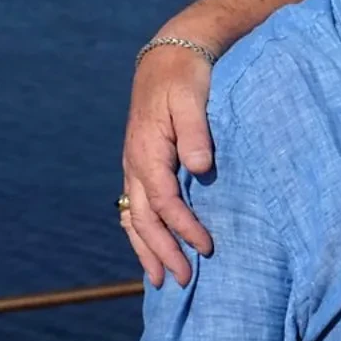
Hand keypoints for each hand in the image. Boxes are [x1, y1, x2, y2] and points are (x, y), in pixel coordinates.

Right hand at [121, 44, 215, 286]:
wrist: (170, 59)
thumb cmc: (186, 79)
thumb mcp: (192, 100)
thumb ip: (196, 134)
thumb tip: (200, 168)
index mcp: (147, 151)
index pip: (164, 202)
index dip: (184, 227)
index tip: (206, 247)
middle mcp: (135, 165)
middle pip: (143, 219)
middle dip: (162, 251)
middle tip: (182, 280)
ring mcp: (135, 167)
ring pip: (134, 218)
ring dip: (147, 250)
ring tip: (160, 280)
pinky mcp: (142, 167)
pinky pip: (136, 208)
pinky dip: (142, 233)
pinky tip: (151, 250)